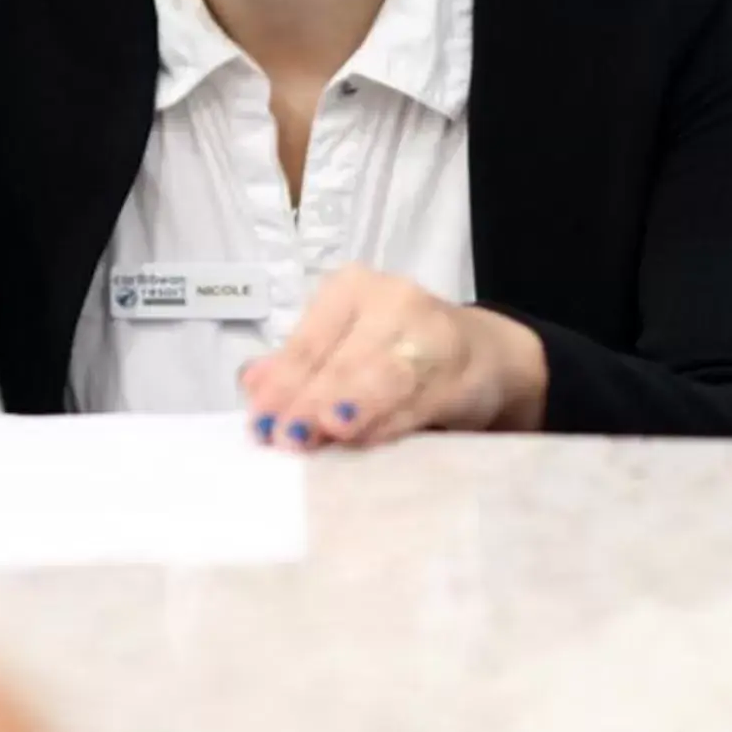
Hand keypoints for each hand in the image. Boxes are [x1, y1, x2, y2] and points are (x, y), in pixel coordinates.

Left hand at [239, 265, 547, 449]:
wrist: (481, 353)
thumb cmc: (395, 351)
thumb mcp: (343, 346)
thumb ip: (300, 365)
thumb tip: (250, 381)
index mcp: (349, 290)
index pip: (307, 343)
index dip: (282, 385)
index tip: (259, 424)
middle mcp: (391, 299)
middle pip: (343, 359)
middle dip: (313, 401)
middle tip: (287, 438)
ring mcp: (432, 331)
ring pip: (384, 376)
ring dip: (354, 408)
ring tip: (329, 434)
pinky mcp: (463, 371)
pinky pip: (422, 400)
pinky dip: (393, 423)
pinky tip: (371, 441)